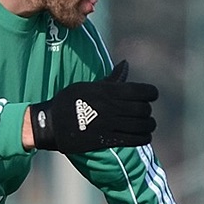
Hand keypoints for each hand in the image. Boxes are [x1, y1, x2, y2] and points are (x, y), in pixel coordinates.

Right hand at [29, 60, 157, 153]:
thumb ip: (111, 79)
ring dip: (148, 126)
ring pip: (142, 125)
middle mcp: (111, 107)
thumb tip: (125, 64)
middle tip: (145, 113)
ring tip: (148, 126)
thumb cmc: (68, 101)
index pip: (142, 91)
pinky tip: (144, 137)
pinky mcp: (106, 139)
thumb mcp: (89, 86)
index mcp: (108, 91)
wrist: (51, 123)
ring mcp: (109, 124)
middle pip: (144, 109)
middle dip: (148, 111)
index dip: (151, 93)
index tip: (151, 96)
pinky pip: (133, 140)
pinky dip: (143, 139)